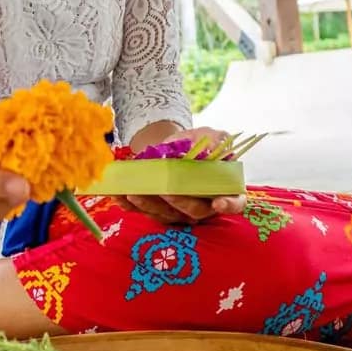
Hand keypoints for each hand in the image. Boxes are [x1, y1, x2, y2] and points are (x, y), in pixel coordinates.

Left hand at [116, 126, 246, 224]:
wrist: (174, 147)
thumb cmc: (198, 143)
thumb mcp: (209, 136)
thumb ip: (215, 140)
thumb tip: (210, 148)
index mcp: (225, 189)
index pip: (234, 203)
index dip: (229, 205)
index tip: (219, 203)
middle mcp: (203, 205)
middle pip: (194, 211)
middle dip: (179, 202)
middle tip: (166, 191)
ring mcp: (179, 211)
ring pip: (165, 215)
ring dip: (148, 205)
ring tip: (133, 192)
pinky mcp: (157, 210)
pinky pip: (142, 212)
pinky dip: (128, 204)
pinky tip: (117, 195)